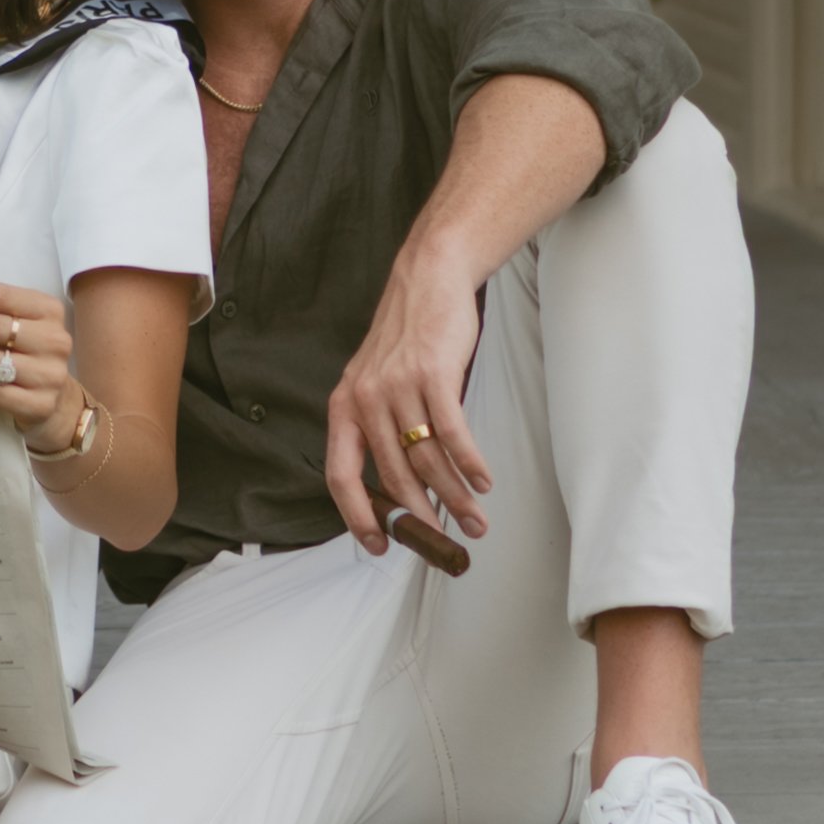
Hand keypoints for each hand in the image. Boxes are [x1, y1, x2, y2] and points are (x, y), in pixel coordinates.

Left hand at [324, 237, 492, 553]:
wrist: (427, 279)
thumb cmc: (405, 336)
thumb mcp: (374, 380)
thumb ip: (377, 426)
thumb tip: (399, 486)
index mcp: (345, 404)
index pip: (340, 474)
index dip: (357, 515)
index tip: (379, 544)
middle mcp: (366, 398)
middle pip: (393, 476)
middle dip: (421, 517)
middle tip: (444, 541)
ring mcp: (399, 385)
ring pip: (427, 460)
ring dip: (454, 496)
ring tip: (475, 518)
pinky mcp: (433, 374)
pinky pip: (452, 432)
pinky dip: (469, 463)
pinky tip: (482, 481)